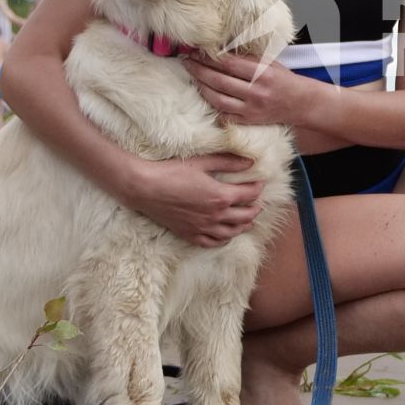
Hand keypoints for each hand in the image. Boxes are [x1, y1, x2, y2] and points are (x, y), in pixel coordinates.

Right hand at [122, 153, 266, 248]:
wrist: (145, 188)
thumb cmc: (172, 172)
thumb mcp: (202, 162)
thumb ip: (228, 162)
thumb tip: (250, 161)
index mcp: (221, 197)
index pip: (249, 195)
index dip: (258, 188)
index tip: (259, 183)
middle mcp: (215, 216)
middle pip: (246, 216)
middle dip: (256, 208)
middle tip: (257, 201)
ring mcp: (203, 228)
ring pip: (233, 232)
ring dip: (244, 225)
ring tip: (248, 218)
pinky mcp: (190, 235)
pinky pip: (213, 243)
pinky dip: (225, 239)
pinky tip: (227, 234)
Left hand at [184, 51, 312, 126]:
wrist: (300, 103)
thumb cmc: (284, 80)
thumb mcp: (270, 63)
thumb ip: (247, 58)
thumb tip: (220, 49)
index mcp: (263, 74)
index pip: (229, 64)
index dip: (210, 57)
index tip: (198, 52)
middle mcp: (256, 92)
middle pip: (219, 80)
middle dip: (199, 70)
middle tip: (188, 62)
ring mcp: (251, 109)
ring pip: (217, 98)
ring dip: (201, 86)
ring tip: (193, 76)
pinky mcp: (248, 121)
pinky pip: (223, 114)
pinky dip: (211, 104)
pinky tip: (204, 94)